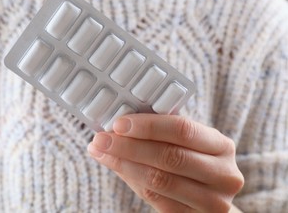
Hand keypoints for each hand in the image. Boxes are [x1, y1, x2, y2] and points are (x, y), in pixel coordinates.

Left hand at [87, 114, 243, 212]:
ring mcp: (212, 202)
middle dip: (129, 146)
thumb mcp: (188, 144)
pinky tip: (116, 167)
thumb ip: (161, 132)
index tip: (119, 123)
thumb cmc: (193, 162)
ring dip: (124, 164)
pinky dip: (130, 180)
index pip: (183, 130)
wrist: (210, 198)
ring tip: (101, 152)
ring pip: (159, 181)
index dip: (148, 126)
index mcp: (221, 146)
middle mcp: (223, 175)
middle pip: (169, 157)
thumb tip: (119, 125)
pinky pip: (155, 199)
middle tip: (102, 139)